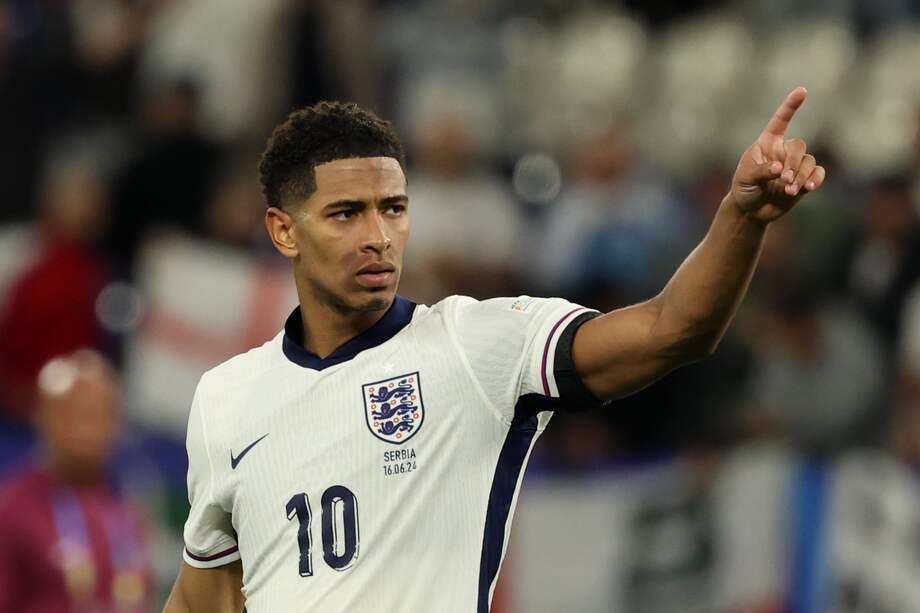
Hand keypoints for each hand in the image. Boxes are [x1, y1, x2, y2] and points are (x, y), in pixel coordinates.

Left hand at [729, 87, 826, 224]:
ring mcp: (795, 165)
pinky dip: (815, 180)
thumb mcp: (745, 178)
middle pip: (799, 147)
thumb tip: (779, 168)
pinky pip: (817, 173)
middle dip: (793, 164)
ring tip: (789, 191)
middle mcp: (783, 151)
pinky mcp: (804, 179)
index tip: (802, 90)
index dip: (790, 106)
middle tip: (782, 180)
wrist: (751, 210)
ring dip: (801, 176)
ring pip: (808, 162)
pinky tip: (808, 188)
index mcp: (767, 143)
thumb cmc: (744, 188)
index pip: (780, 121)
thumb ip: (760, 171)